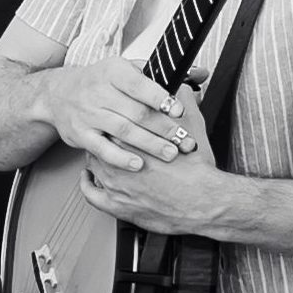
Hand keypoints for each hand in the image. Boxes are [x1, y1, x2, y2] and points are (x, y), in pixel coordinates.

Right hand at [38, 56, 195, 171]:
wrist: (57, 94)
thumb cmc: (100, 82)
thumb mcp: (126, 69)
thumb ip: (162, 74)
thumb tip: (201, 74)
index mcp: (113, 72)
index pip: (139, 85)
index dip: (160, 99)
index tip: (179, 111)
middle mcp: (98, 91)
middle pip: (136, 112)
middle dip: (164, 128)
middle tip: (184, 140)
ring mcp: (88, 114)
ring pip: (123, 131)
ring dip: (149, 144)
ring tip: (170, 154)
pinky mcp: (80, 134)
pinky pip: (102, 149)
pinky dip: (121, 158)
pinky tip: (138, 164)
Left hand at [79, 81, 228, 234]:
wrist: (205, 203)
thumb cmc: (197, 170)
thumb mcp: (192, 127)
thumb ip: (183, 103)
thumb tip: (181, 86)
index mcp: (129, 137)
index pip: (112, 119)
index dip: (116, 117)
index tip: (118, 116)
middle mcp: (116, 160)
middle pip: (100, 140)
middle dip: (106, 137)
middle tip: (111, 134)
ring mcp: (113, 185)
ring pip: (93, 165)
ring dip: (97, 159)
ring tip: (104, 154)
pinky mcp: (116, 206)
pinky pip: (90, 194)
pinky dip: (87, 185)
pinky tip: (90, 179)